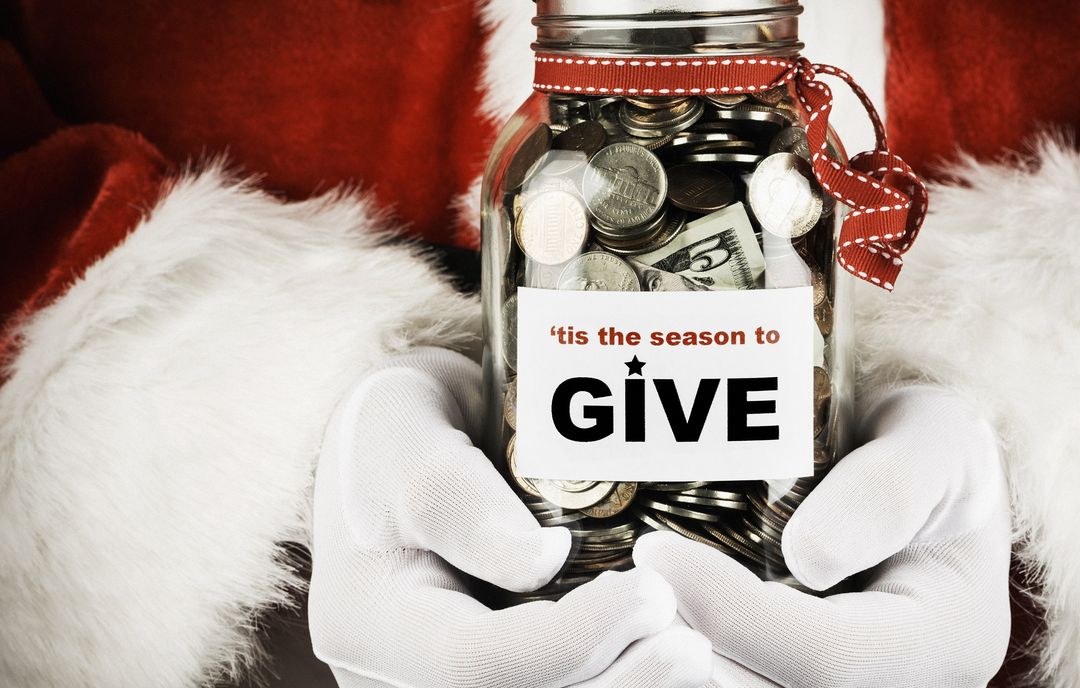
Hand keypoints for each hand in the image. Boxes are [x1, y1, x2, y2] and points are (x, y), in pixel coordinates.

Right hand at [309, 348, 712, 687]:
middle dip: (616, 685)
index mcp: (371, 624)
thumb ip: (456, 498)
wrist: (391, 456)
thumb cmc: (395, 432)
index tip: (652, 592)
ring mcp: (444, 682)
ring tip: (693, 650)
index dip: (569, 641)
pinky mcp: (496, 676)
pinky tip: (668, 655)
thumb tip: (541, 562)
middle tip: (692, 641)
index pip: (471, 665)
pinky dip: (617, 676)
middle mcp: (401, 676)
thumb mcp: (404, 437)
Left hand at [634, 385, 1010, 686]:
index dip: (732, 614)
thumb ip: (889, 489)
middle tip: (621, 581)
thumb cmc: (930, 446)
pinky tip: (648, 610)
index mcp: (941, 641)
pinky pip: (737, 678)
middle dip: (688, 647)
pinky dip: (688, 655)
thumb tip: (807, 558)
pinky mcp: (793, 677)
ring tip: (627, 593)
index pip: (826, 659)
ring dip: (677, 658)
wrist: (928, 474)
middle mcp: (896, 687)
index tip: (656, 552)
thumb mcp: (935, 438)